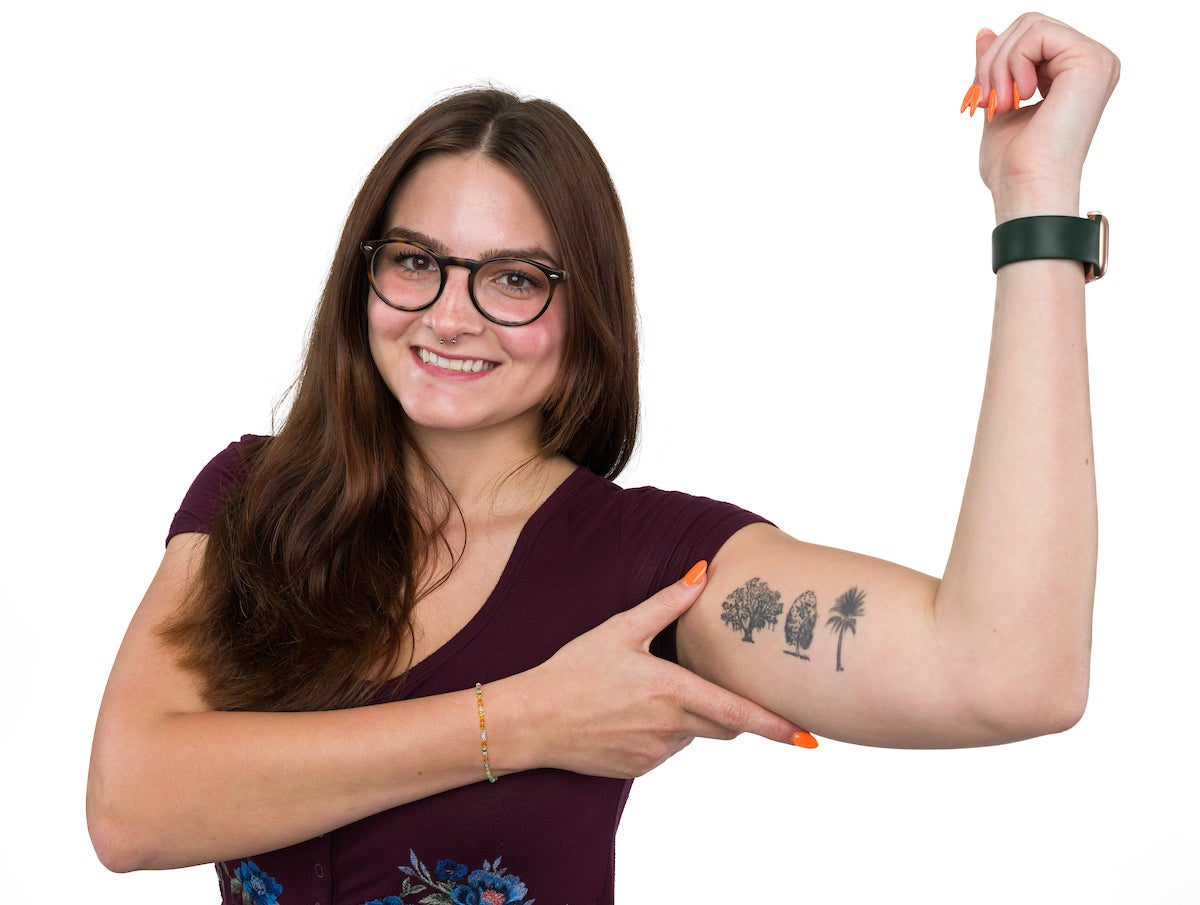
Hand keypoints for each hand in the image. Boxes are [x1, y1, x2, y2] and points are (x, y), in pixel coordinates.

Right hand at [501, 564, 807, 778]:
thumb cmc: (573, 671)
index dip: (777, 727)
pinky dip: (664, 731)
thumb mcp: (619, 629)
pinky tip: (629, 713)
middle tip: (698, 681)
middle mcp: (671, 727)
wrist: (531, 721)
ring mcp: (657, 753)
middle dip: (726, 707)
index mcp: (671, 691)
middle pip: (725, 724)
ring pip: (694, 734)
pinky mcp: (642, 769)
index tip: (809, 737)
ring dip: (688, 715)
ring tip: (642, 692)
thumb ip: (667, 602)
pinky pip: (669, 748)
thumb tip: (702, 572)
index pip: (738, 714)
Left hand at [966, 13, 1119, 219]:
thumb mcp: (998, 100)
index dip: (994, 60)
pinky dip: (1012, 62)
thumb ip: (998, 64)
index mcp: (1074, 72)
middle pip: (1028, 24)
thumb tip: (985, 31)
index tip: (984, 98)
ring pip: (1030, 25)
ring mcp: (1096, 60)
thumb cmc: (1013, 164)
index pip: (1028, 36)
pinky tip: (1019, 97)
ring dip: (998, 65)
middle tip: (987, 100)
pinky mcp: (1091, 62)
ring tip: (1001, 103)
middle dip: (993, 60)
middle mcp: (1092, 63)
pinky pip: (1037, 33)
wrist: (1026, 189)